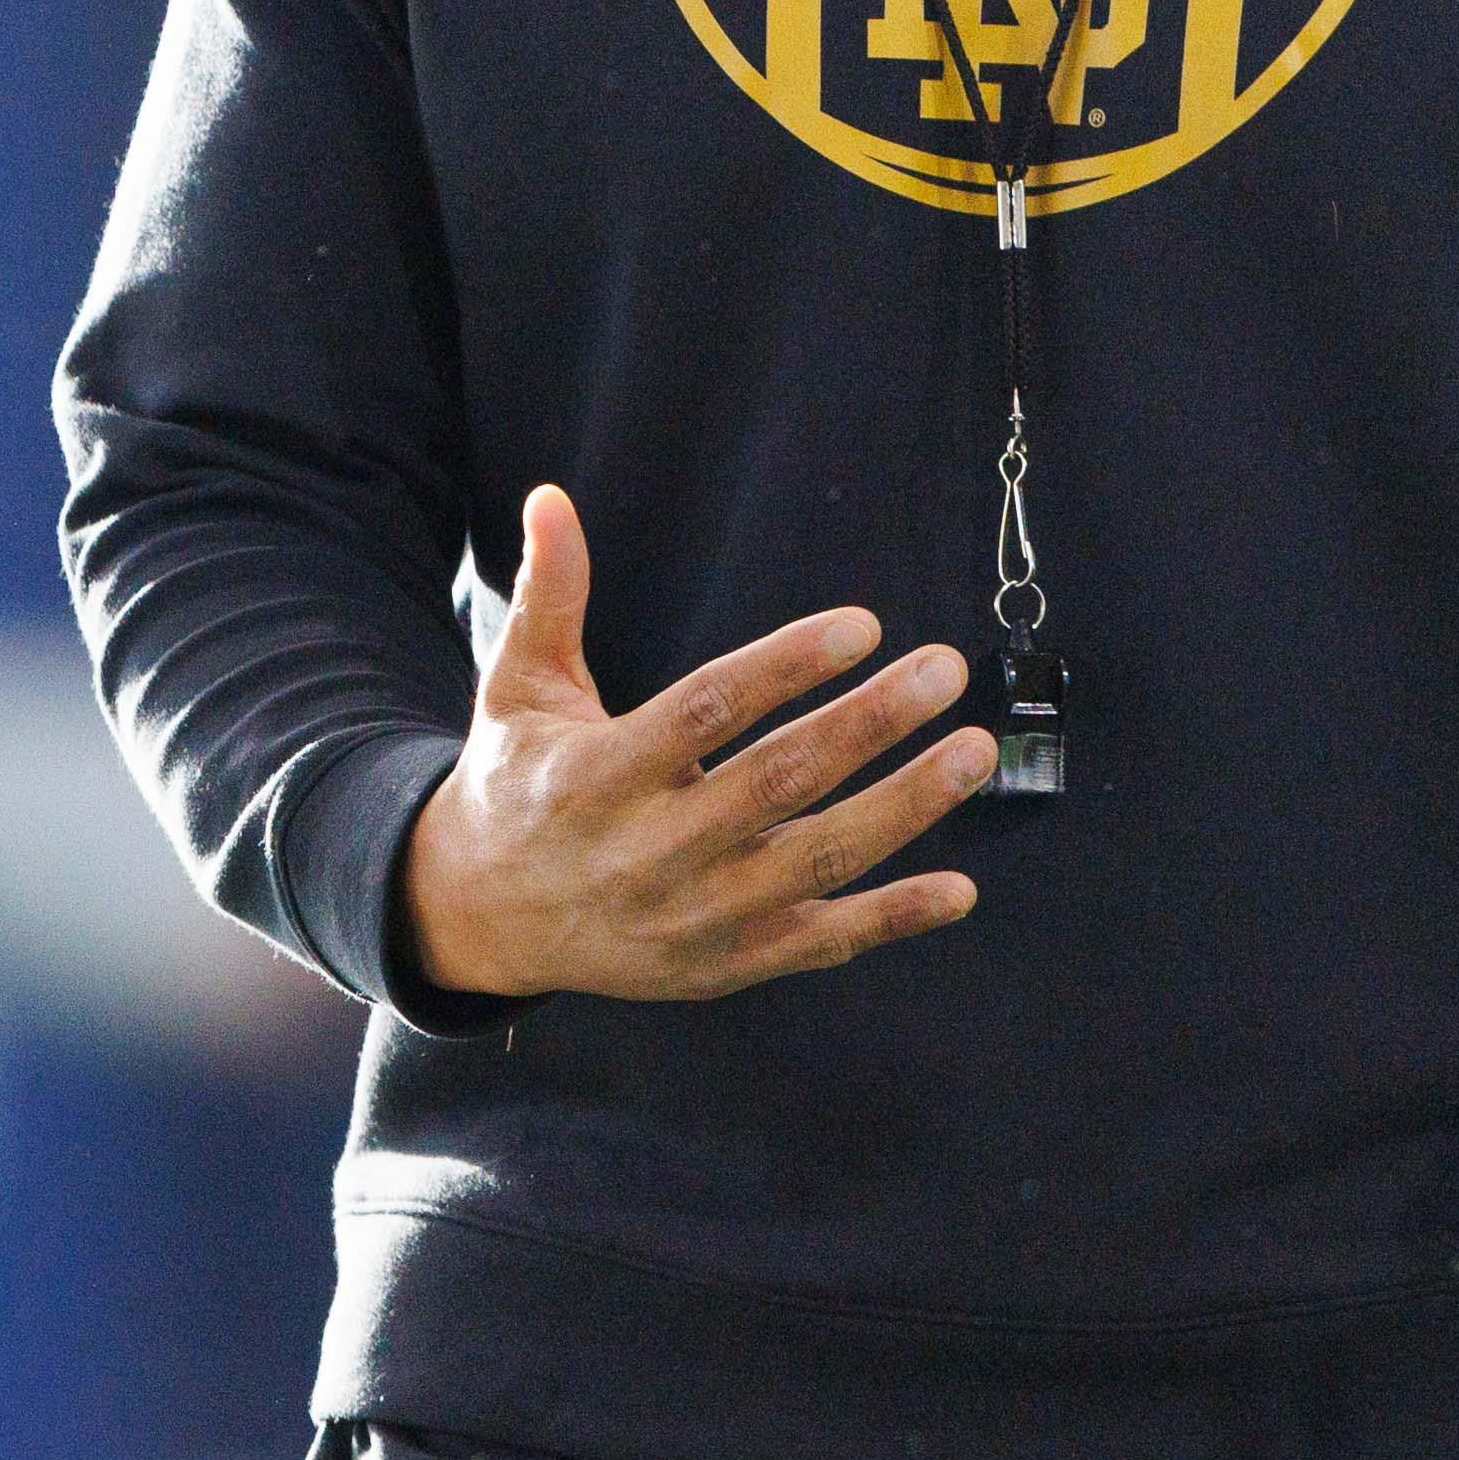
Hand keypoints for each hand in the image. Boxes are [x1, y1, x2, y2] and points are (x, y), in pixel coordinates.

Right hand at [401, 486, 992, 1002]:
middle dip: (869, 725)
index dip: (786, 667)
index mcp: (596, 775)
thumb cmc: (518, 782)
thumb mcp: (518, 689)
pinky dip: (891, 920)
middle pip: (776, 784)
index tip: (864, 625)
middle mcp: (647, 852)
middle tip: (946, 669)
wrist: (484, 919)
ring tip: (973, 751)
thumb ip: (549, 596)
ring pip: (813, 863)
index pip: (706, 712)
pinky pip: (819, 944)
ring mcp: (691, 917)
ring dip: (903, 809)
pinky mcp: (722, 964)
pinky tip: (960, 887)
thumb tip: (551, 495)